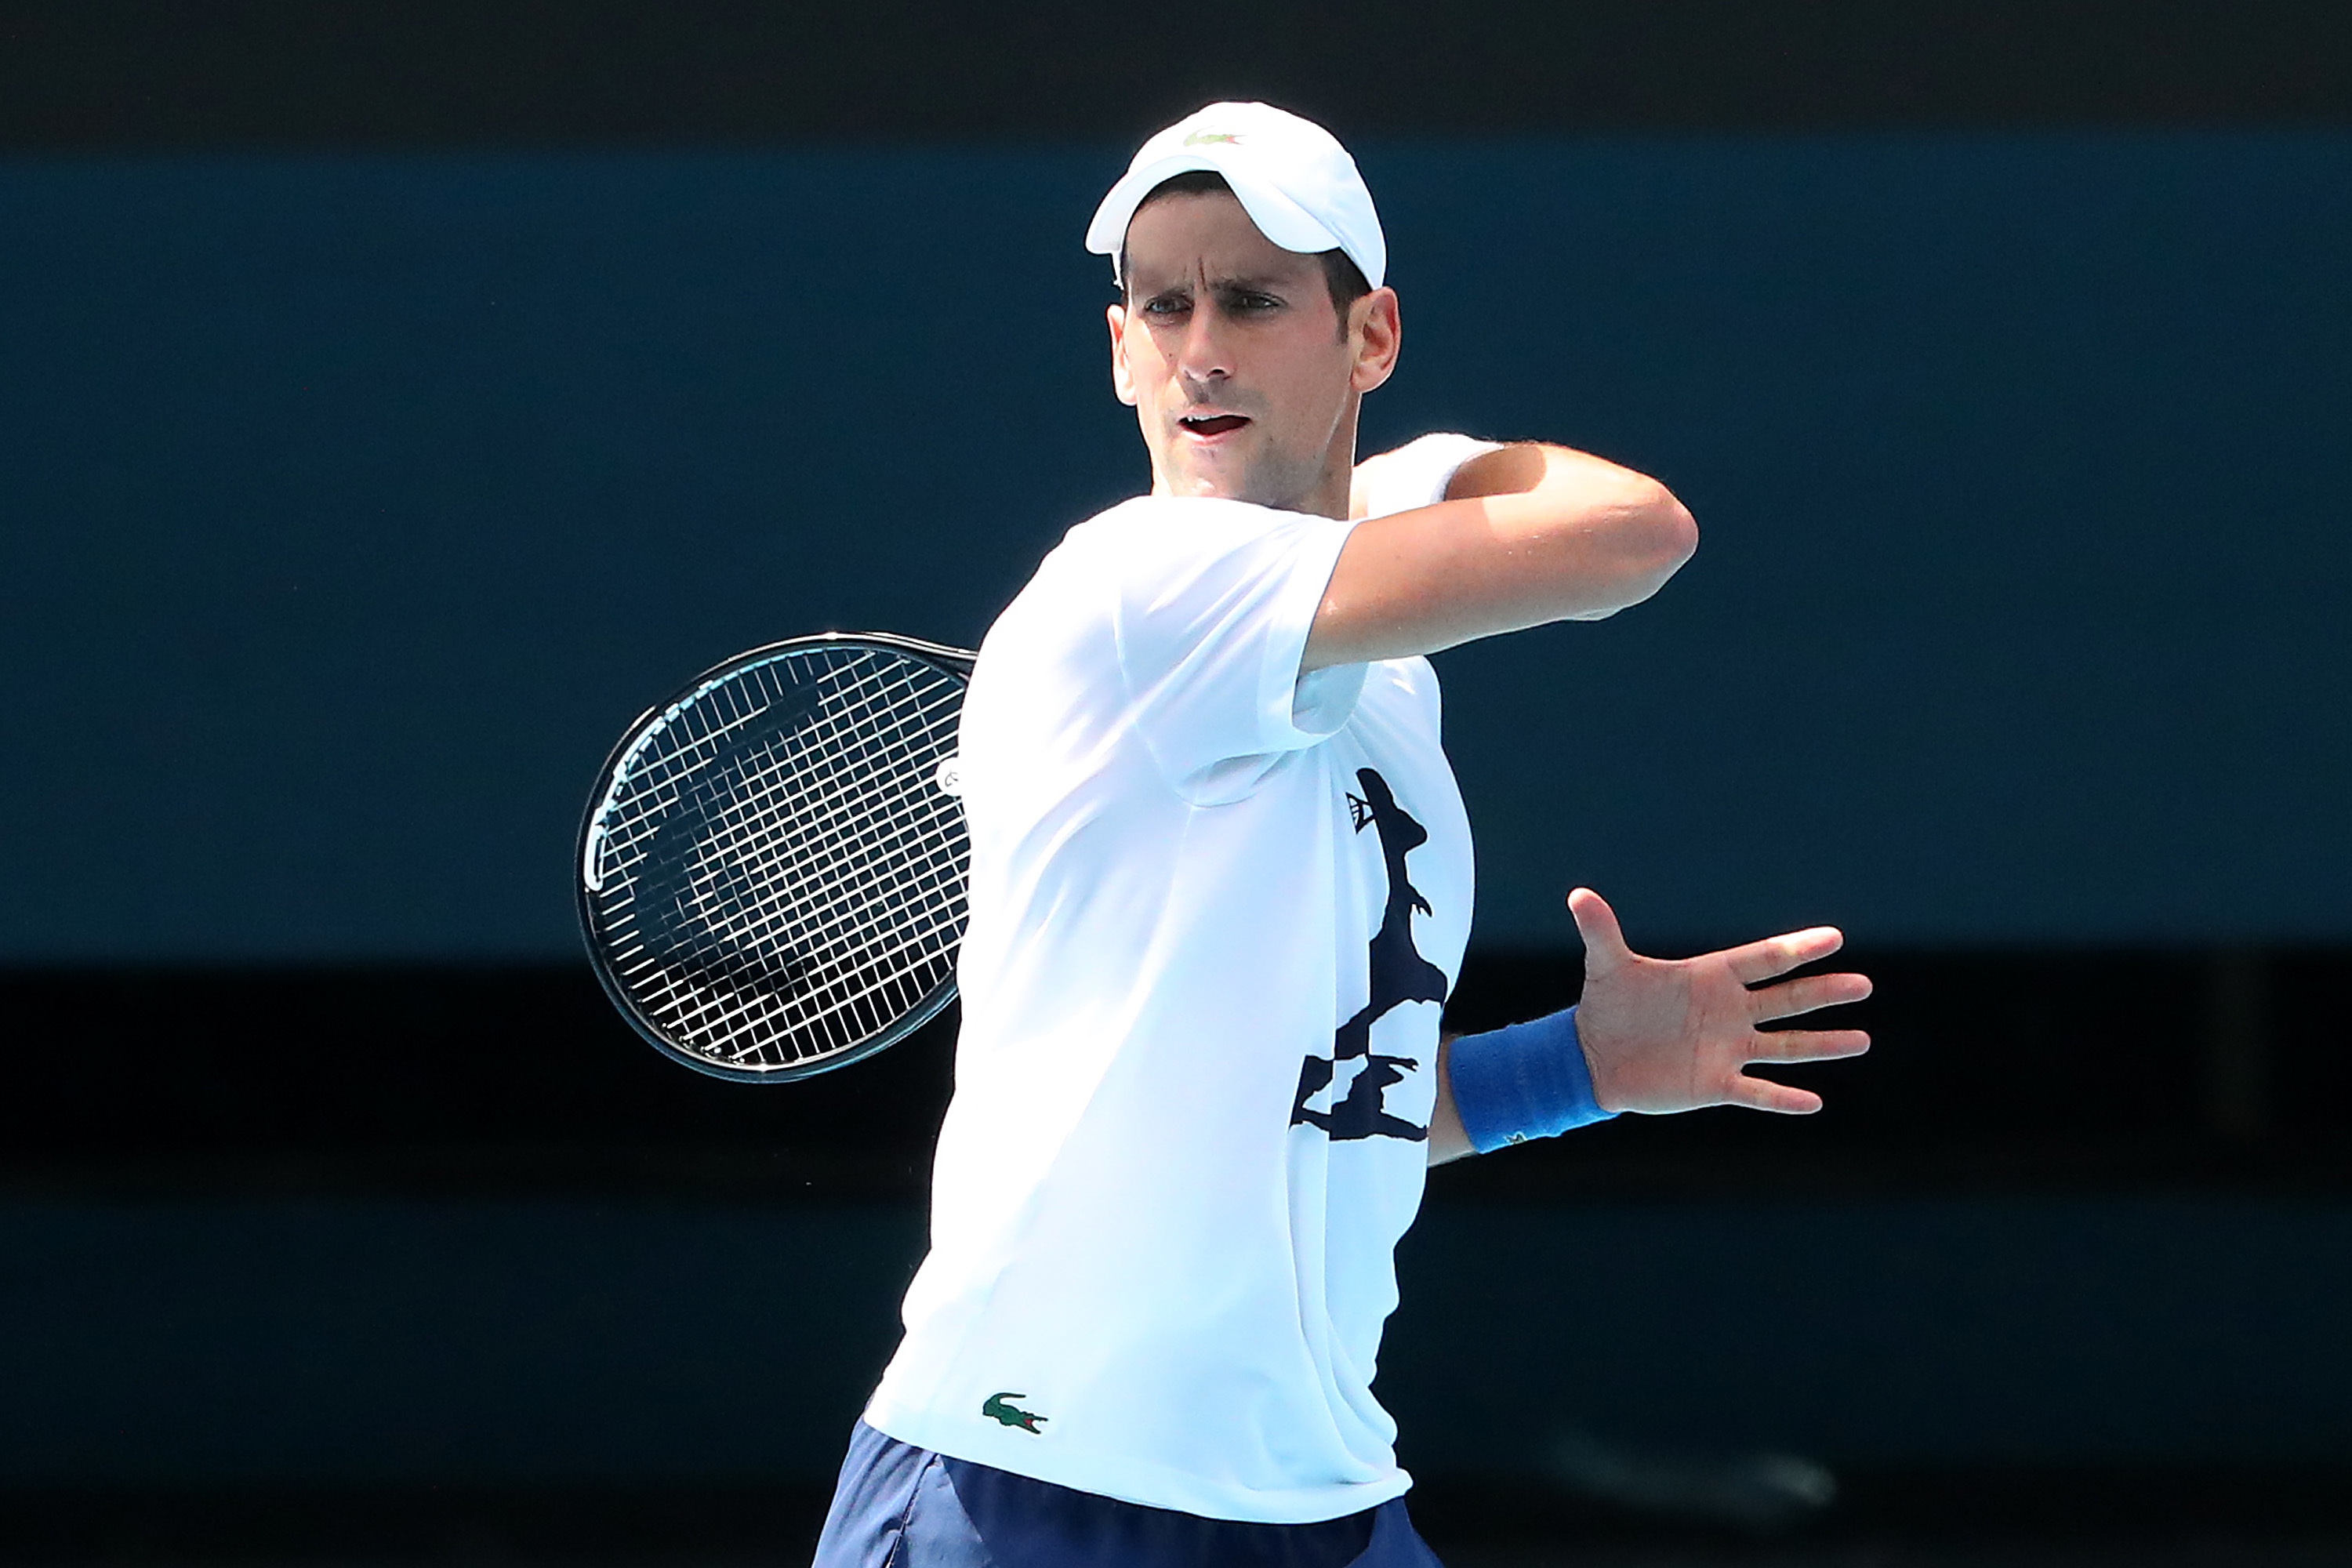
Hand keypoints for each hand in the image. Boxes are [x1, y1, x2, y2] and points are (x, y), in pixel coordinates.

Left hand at [1568, 888, 1870, 1114]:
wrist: (1594, 1057)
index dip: (1796, 948)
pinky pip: (1757, 1092)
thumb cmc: (1607, 1005)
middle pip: (1786, 999)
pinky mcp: (1716, 1084)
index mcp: (1711, 978)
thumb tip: (1578, 894)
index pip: (1763, 959)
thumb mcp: (1606, 965)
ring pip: (1785, 1045)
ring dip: (1822, 1044)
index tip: (1834, 938)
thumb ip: (1601, 931)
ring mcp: (1727, 1048)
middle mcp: (1728, 1011)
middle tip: (1863, 984)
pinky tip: (1814, 1102)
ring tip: (1862, 1039)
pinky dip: (1784, 1098)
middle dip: (1824, 992)